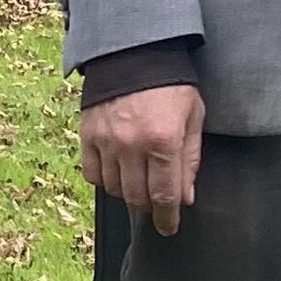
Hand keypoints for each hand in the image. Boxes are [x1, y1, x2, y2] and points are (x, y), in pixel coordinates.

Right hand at [82, 81, 205, 235]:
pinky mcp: (88, 134)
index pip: (165, 195)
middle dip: (149, 206)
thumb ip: (190, 159)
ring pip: (114, 188)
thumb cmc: (170, 85)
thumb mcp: (193, 117)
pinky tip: (116, 172)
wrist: (133, 52)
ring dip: (128, 192)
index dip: (167, 218)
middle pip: (137, 197)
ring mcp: (107, 141)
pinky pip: (92, 173)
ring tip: (138, 182)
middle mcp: (133, 145)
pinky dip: (104, 179)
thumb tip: (185, 198)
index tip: (169, 228)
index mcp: (164, 140)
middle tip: (156, 203)